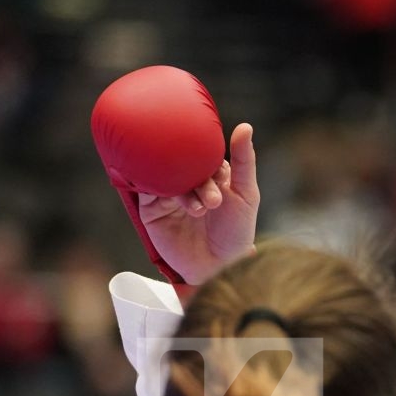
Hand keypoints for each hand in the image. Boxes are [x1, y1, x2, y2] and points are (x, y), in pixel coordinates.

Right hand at [136, 123, 260, 284]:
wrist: (218, 268)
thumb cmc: (236, 234)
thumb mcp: (247, 194)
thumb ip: (245, 161)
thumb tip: (245, 127)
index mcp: (210, 175)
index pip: (204, 154)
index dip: (211, 161)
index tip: (221, 178)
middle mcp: (188, 182)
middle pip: (183, 164)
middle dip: (199, 179)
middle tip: (214, 201)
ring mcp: (168, 195)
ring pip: (167, 177)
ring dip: (185, 191)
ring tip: (201, 209)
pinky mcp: (152, 209)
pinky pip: (148, 190)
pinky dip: (158, 189)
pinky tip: (172, 197)